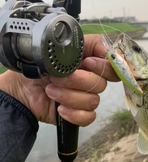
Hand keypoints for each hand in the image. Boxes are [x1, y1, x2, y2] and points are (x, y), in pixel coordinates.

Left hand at [0, 34, 118, 125]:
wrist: (21, 88)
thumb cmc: (38, 67)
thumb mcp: (56, 48)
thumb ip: (81, 44)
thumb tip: (104, 46)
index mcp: (90, 62)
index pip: (112, 66)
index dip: (103, 66)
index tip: (87, 62)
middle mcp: (91, 79)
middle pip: (101, 84)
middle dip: (77, 81)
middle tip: (57, 77)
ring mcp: (85, 97)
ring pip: (93, 101)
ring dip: (69, 96)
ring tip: (50, 91)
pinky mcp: (79, 113)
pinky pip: (88, 117)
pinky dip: (73, 114)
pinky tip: (59, 109)